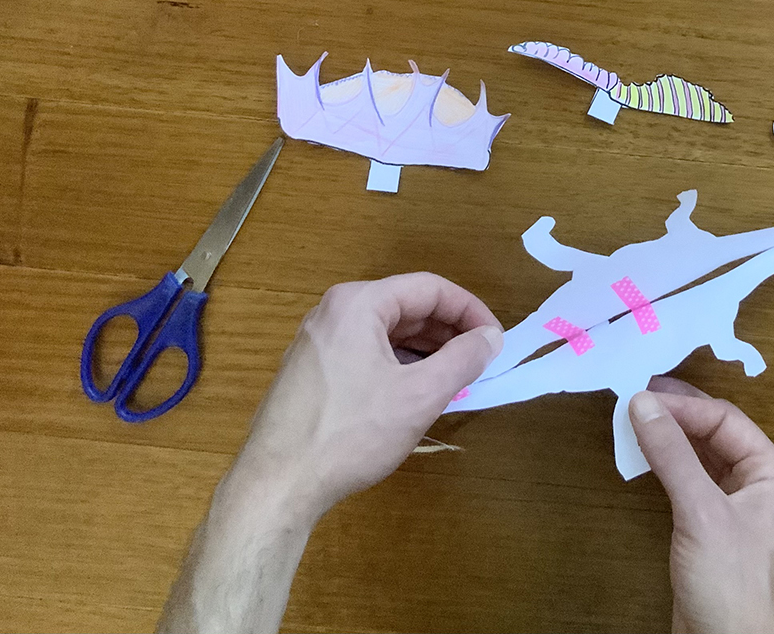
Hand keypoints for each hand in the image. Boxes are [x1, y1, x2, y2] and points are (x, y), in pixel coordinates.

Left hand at [235, 272, 502, 523]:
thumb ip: (462, 360)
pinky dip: (399, 364)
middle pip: (406, 306)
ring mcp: (317, 342)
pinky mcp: (311, 372)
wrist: (277, 485)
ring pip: (386, 332)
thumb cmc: (350, 434)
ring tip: (456, 378)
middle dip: (449, 331)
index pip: (429, 288)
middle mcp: (333, 312)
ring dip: (426, 349)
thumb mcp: (419, 396)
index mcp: (358, 304)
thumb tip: (491, 338)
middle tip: (481, 361)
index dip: (470, 310)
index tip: (496, 340)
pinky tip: (416, 392)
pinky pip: (366, 352)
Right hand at [630, 379, 773, 633]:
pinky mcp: (718, 538)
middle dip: (677, 417)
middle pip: (717, 436)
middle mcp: (763, 489)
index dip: (684, 405)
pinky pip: (694, 489)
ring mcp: (741, 515)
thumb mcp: (701, 514)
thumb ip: (672, 455)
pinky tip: (645, 463)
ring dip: (671, 443)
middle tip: (634, 398)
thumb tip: (644, 402)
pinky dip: (670, 472)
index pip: (727, 420)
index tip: (640, 395)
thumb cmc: (735, 589)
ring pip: (704, 462)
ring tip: (635, 423)